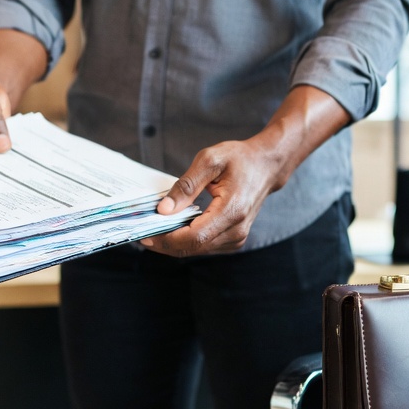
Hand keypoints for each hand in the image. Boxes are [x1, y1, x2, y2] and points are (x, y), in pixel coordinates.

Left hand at [139, 85, 351, 256]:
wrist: (267, 166)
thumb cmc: (240, 159)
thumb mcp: (209, 161)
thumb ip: (186, 186)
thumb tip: (164, 209)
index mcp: (232, 211)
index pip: (193, 237)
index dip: (166, 239)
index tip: (144, 234)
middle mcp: (236, 231)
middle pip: (192, 248)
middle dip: (164, 243)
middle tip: (140, 232)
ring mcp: (236, 238)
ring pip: (196, 250)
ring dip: (173, 242)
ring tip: (153, 228)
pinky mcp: (233, 240)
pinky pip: (203, 246)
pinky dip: (185, 240)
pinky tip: (172, 227)